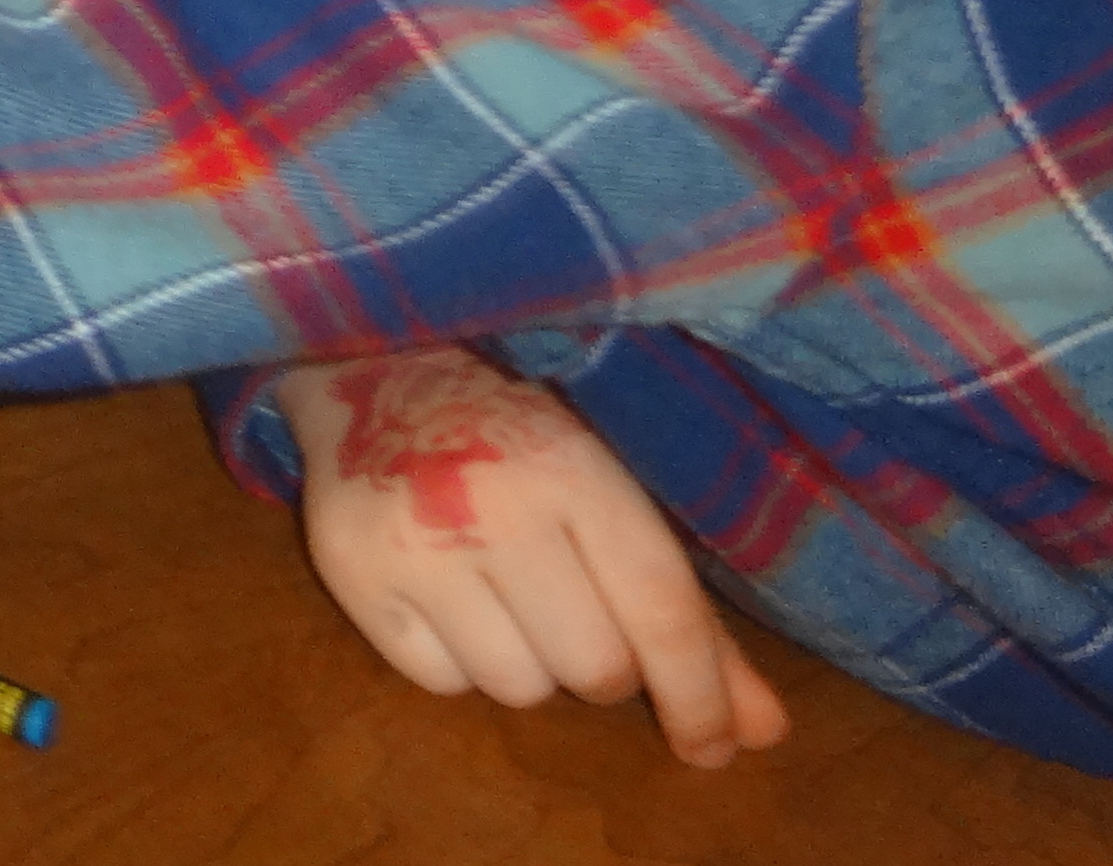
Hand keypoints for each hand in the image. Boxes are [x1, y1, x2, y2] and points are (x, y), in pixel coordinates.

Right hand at [276, 349, 792, 770]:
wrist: (376, 364)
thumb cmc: (518, 433)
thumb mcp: (609, 490)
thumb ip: (687, 614)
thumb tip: (763, 732)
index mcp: (573, 466)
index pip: (659, 609)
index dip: (700, 693)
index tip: (716, 747)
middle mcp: (492, 505)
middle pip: (594, 667)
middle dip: (605, 665)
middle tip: (578, 608)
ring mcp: (413, 543)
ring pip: (518, 687)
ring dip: (530, 662)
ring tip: (505, 590)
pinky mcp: (349, 574)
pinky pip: (442, 684)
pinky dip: (460, 659)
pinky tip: (448, 591)